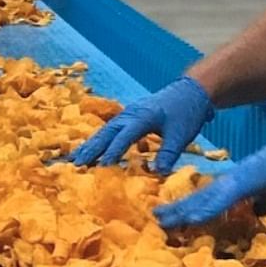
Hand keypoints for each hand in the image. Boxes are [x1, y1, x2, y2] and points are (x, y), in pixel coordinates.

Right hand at [71, 76, 214, 174]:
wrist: (191, 91)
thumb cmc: (186, 113)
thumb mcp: (181, 135)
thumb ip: (169, 154)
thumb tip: (158, 174)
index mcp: (144, 116)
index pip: (125, 135)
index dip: (114, 151)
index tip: (102, 166)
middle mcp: (132, 114)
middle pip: (108, 132)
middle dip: (92, 148)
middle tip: (77, 165)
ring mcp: (128, 114)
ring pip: (105, 130)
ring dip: (91, 145)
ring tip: (74, 161)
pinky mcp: (129, 117)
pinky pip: (110, 130)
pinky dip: (98, 141)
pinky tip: (89, 152)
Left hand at [155, 128, 265, 228]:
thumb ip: (264, 202)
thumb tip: (256, 212)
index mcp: (238, 184)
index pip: (210, 199)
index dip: (192, 209)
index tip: (177, 220)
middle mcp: (232, 181)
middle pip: (200, 198)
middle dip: (179, 210)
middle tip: (157, 219)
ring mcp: (237, 180)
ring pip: (204, 199)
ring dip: (184, 211)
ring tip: (163, 219)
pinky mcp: (245, 181)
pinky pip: (222, 199)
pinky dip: (206, 209)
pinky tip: (192, 218)